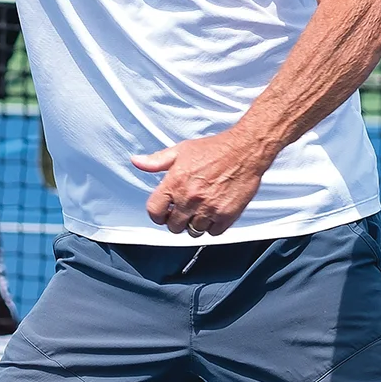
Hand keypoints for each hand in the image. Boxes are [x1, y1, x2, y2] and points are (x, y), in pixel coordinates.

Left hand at [133, 129, 268, 237]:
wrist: (244, 151)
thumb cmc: (213, 149)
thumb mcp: (180, 150)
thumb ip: (156, 161)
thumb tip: (137, 161)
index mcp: (175, 183)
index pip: (154, 211)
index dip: (157, 214)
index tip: (163, 213)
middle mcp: (190, 198)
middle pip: (173, 226)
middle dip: (175, 221)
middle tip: (182, 212)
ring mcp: (209, 208)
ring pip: (193, 231)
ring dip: (193, 225)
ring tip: (198, 212)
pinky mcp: (227, 215)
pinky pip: (214, 232)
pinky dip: (212, 227)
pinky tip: (212, 214)